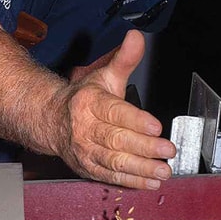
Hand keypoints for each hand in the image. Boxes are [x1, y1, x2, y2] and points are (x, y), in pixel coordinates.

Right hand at [53, 30, 174, 189]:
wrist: (52, 121)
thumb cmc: (84, 98)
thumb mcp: (104, 75)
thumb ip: (124, 59)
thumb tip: (136, 37)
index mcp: (90, 103)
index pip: (115, 112)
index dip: (136, 120)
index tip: (156, 126)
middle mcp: (85, 129)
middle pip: (117, 140)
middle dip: (145, 147)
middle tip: (168, 150)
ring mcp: (86, 151)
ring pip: (114, 162)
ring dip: (141, 168)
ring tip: (164, 171)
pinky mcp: (88, 168)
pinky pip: (110, 176)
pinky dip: (131, 182)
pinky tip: (150, 182)